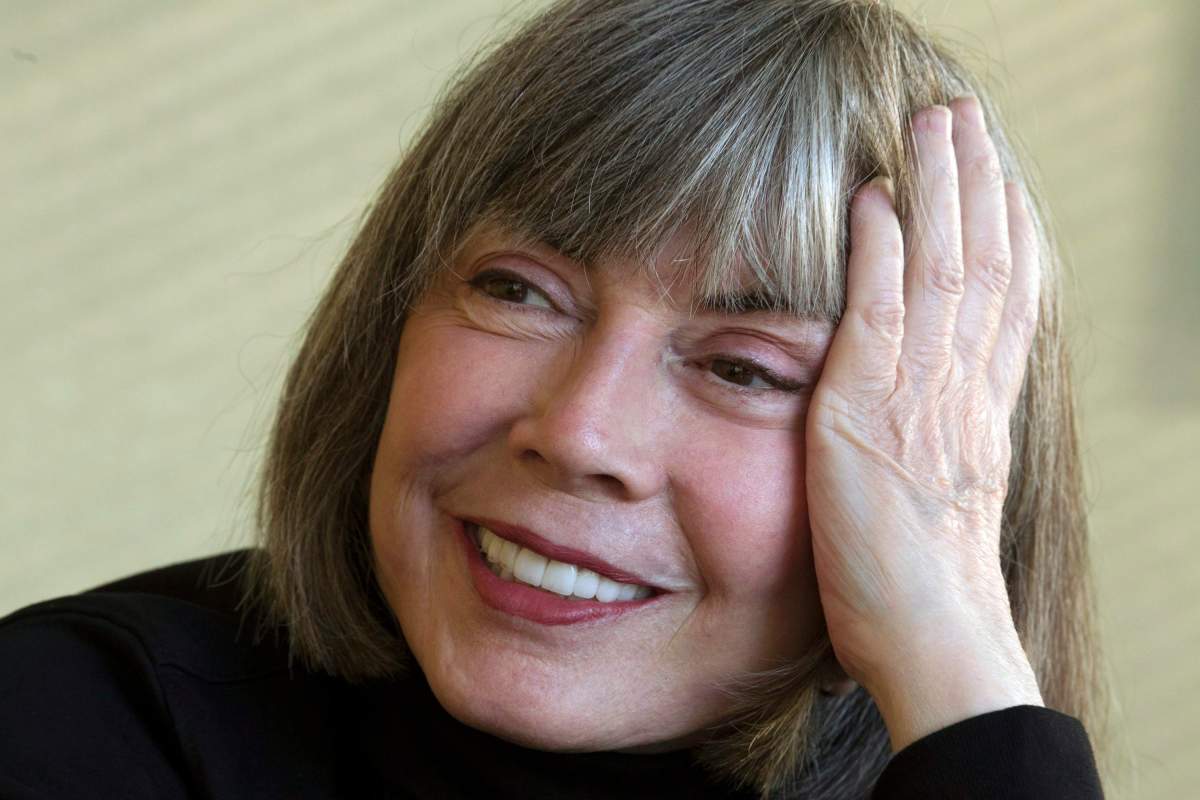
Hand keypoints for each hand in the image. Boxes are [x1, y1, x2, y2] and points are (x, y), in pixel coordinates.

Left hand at [805, 96, 1043, 750]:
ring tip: (933, 127)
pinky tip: (873, 199)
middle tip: (970, 122)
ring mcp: (920, 395)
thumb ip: (947, 437)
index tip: (1005, 180)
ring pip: (946, 268)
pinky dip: (880, 249)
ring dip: (940, 189)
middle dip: (980, 185)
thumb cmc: (929, 590)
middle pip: (986, 264)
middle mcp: (963, 390)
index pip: (1008, 300)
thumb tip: (937, 411)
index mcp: (983, 410)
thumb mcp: (952, 497)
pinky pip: (880, 311)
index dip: (1010, 231)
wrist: (931, 638)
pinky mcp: (865, 409)